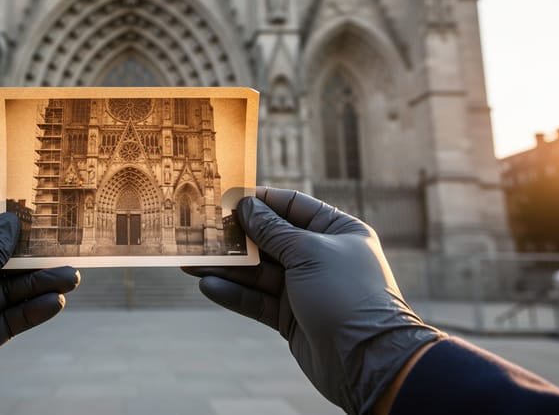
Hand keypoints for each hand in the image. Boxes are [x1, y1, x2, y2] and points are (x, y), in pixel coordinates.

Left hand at [0, 207, 80, 414]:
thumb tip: (9, 221)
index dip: (0, 219)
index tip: (32, 210)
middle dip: (28, 257)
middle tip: (61, 248)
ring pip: (6, 291)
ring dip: (38, 284)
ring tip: (71, 277)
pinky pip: (8, 318)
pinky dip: (30, 310)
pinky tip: (55, 302)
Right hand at [184, 188, 443, 414]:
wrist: (367, 361)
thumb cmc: (347, 295)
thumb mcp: (308, 253)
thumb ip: (272, 230)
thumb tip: (245, 206)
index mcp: (337, 232)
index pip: (293, 206)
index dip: (260, 201)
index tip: (227, 198)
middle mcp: (320, 257)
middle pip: (270, 240)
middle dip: (236, 237)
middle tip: (201, 231)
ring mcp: (304, 288)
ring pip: (258, 272)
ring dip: (227, 267)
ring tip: (191, 261)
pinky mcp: (290, 318)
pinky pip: (258, 300)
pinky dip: (234, 293)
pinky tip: (208, 285)